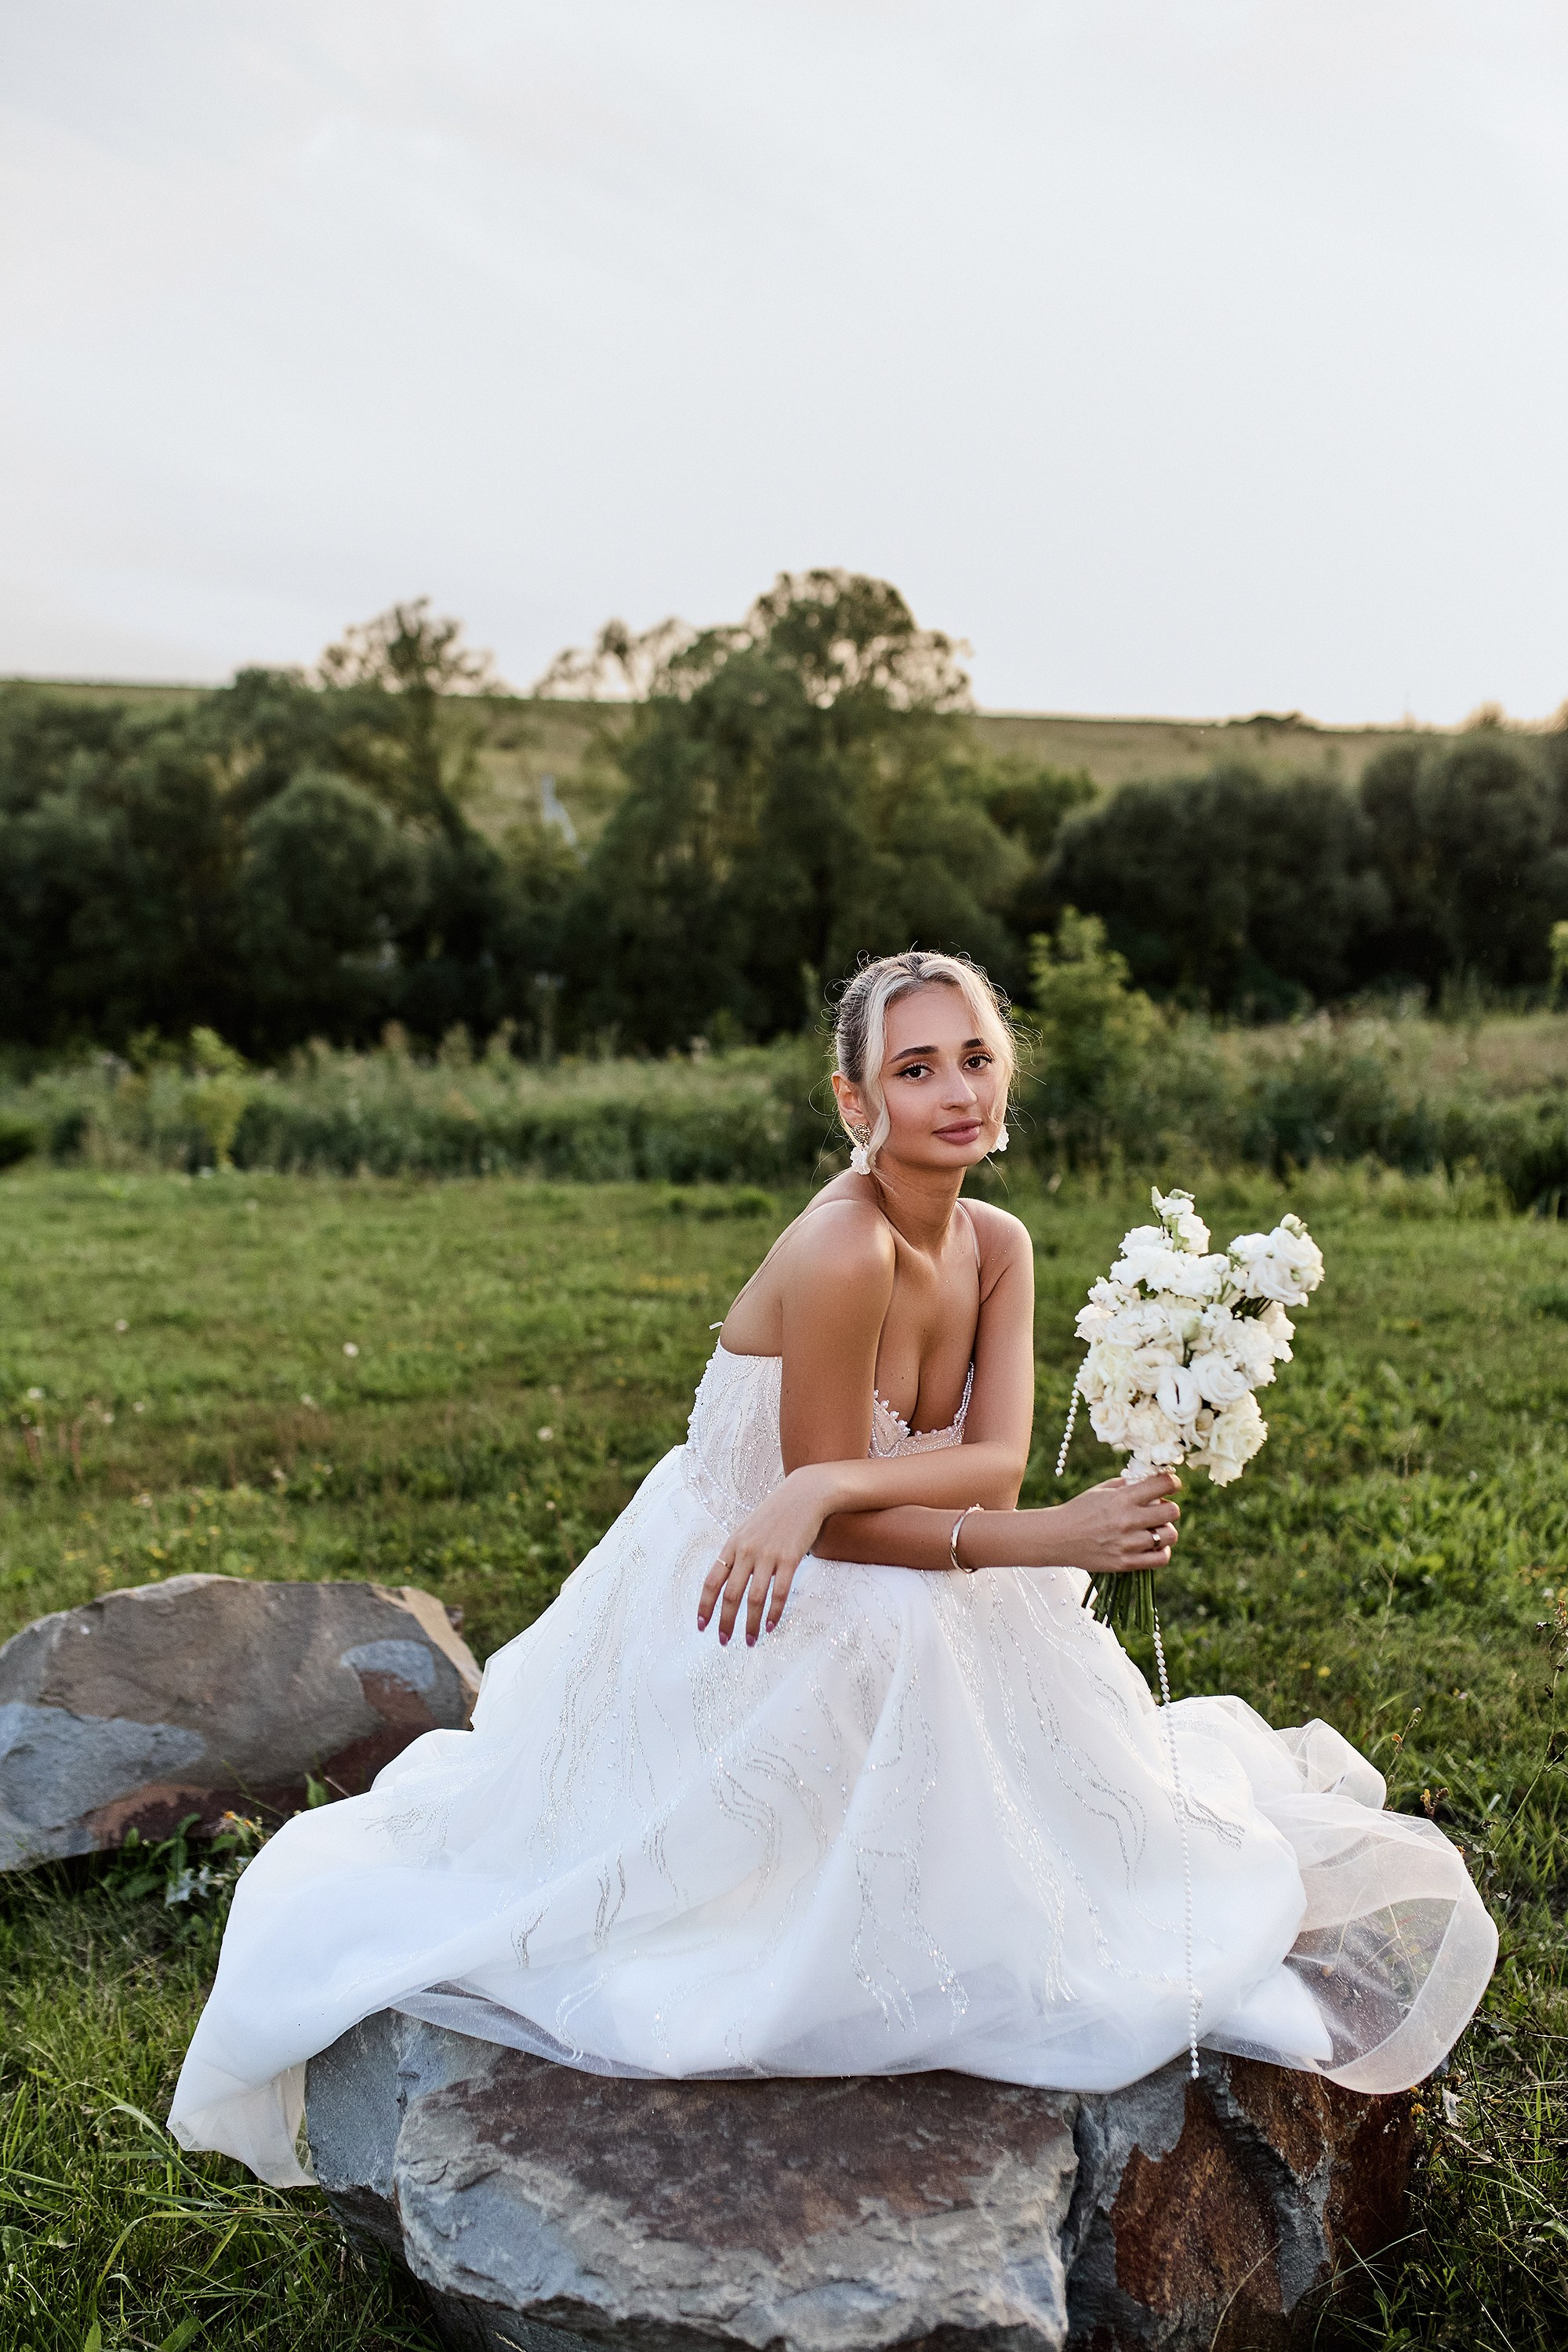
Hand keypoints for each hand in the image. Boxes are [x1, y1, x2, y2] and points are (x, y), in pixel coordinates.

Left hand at [697, 1466, 834, 1645]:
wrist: (805, 1494)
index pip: (711, 1581)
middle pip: (730, 1595)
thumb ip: (737, 1552)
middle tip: (724, 1641)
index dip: (705, 1606)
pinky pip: (779, 1592)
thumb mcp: (748, 1529)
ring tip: (750, 1640)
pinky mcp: (790, 1558)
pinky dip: (774, 1612)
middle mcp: (746, 1551)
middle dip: (725, 1622)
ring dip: (750, 1623)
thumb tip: (728, 1581)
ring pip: (754, 1598)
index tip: (702, 1626)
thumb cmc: (776, 1513)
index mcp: (732, 1545)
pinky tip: (772, 1626)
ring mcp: (768, 1555)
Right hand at [1051, 1473, 1180, 1577]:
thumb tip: (1150, 1479)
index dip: (1173, 1482)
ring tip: (1154, 1530)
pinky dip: (1161, 1551)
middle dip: (1169, 1508)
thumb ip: (1126, 1484)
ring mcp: (1127, 1543)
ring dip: (1165, 1531)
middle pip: (1172, 1511)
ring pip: (1169, 1535)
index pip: (1162, 1485)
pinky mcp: (1125, 1563)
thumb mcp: (1100, 1490)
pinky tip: (1152, 1546)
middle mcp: (1127, 1520)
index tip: (1172, 1485)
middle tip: (1160, 1510)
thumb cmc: (1079, 1511)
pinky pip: (1161, 1558)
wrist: (1057, 1537)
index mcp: (1121, 1498)